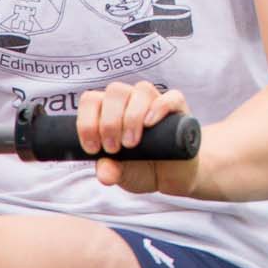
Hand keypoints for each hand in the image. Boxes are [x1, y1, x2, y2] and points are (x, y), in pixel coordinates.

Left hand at [79, 81, 197, 195]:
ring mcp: (156, 102)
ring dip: (132, 116)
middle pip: (116, 91)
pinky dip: (160, 107)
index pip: (92, 100)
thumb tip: (105, 173)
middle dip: (109, 122)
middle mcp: (131, 101)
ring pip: (142, 90)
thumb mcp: (121, 174)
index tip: (93, 149)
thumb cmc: (142, 168)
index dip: (87, 121)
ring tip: (131, 143)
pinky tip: (150, 124)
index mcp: (110, 110)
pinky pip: (172, 97)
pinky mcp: (179, 110)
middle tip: (113, 148)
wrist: (173, 176)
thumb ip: (111, 172)